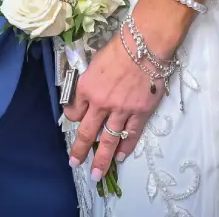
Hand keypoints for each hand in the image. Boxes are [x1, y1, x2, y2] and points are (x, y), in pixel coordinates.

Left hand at [63, 33, 166, 179]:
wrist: (146, 44)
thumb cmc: (120, 47)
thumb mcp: (95, 62)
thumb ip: (89, 82)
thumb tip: (85, 97)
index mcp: (86, 88)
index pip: (73, 111)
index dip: (72, 118)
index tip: (75, 121)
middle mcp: (101, 103)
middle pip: (86, 132)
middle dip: (79, 151)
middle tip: (75, 164)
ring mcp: (121, 110)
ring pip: (108, 140)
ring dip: (102, 159)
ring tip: (97, 174)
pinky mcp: (140, 112)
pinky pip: (131, 135)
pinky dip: (125, 148)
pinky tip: (120, 157)